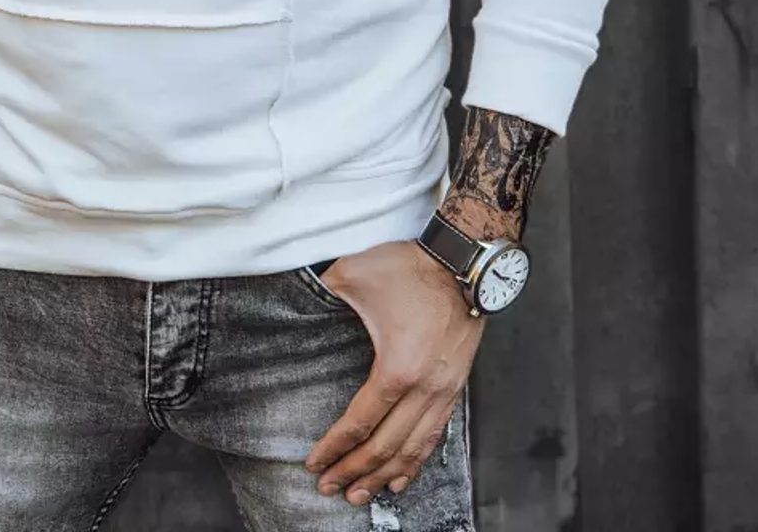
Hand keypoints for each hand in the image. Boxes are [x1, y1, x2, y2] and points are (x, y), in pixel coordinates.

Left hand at [303, 240, 483, 506]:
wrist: (464, 263)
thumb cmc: (410, 268)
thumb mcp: (354, 273)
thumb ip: (321, 288)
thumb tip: (292, 294)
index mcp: (396, 368)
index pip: (359, 422)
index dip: (335, 447)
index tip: (314, 464)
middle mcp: (423, 389)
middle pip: (385, 446)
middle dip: (353, 471)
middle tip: (330, 489)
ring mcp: (442, 391)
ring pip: (412, 449)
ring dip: (384, 475)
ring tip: (361, 495)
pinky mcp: (455, 387)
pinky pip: (435, 436)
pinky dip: (416, 461)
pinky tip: (402, 476)